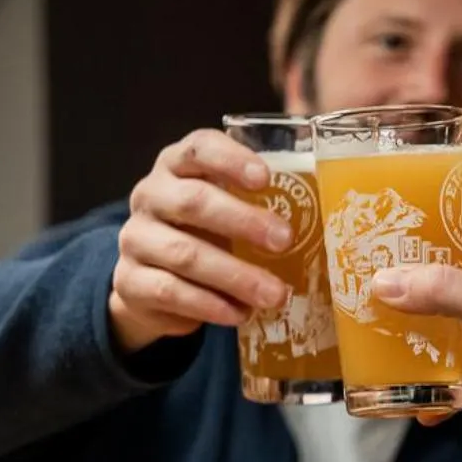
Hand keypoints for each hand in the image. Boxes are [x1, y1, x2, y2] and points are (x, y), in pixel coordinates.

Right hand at [108, 128, 296, 353]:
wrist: (151, 282)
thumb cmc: (206, 233)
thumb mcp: (227, 209)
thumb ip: (260, 203)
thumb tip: (332, 215)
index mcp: (177, 165)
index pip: (198, 148)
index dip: (231, 159)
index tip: (266, 179)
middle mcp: (151, 195)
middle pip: (193, 201)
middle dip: (243, 221)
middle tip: (284, 240)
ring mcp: (136, 238)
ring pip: (184, 254)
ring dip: (236, 276)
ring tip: (275, 294)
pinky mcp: (130, 281)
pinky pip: (171, 292)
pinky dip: (210, 305)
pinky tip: (240, 313)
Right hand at [370, 224, 461, 432]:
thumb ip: (441, 292)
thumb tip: (385, 281)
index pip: (450, 238)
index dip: (411, 251)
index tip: (369, 264)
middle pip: (446, 288)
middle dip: (410, 309)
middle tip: (367, 320)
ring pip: (456, 333)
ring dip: (428, 354)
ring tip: (389, 370)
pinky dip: (453, 387)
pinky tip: (427, 408)